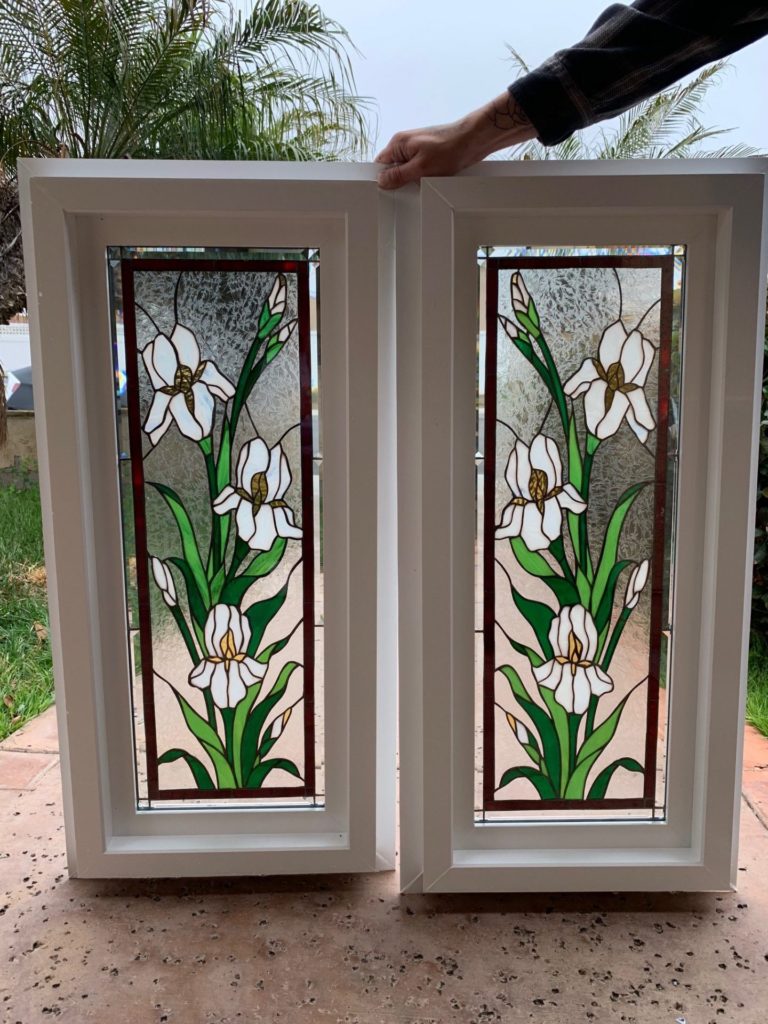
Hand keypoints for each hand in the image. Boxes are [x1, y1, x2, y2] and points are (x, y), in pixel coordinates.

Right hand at [375, 91, 535, 189]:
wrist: (473, 139)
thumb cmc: (449, 149)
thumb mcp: (420, 168)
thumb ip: (398, 175)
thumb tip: (381, 181)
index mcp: (398, 143)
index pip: (380, 165)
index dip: (382, 179)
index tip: (388, 192)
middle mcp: (405, 144)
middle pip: (392, 168)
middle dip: (399, 180)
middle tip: (409, 189)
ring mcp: (416, 148)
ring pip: (406, 170)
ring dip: (412, 179)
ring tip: (423, 182)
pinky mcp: (428, 153)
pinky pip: (418, 169)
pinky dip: (422, 176)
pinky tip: (430, 179)